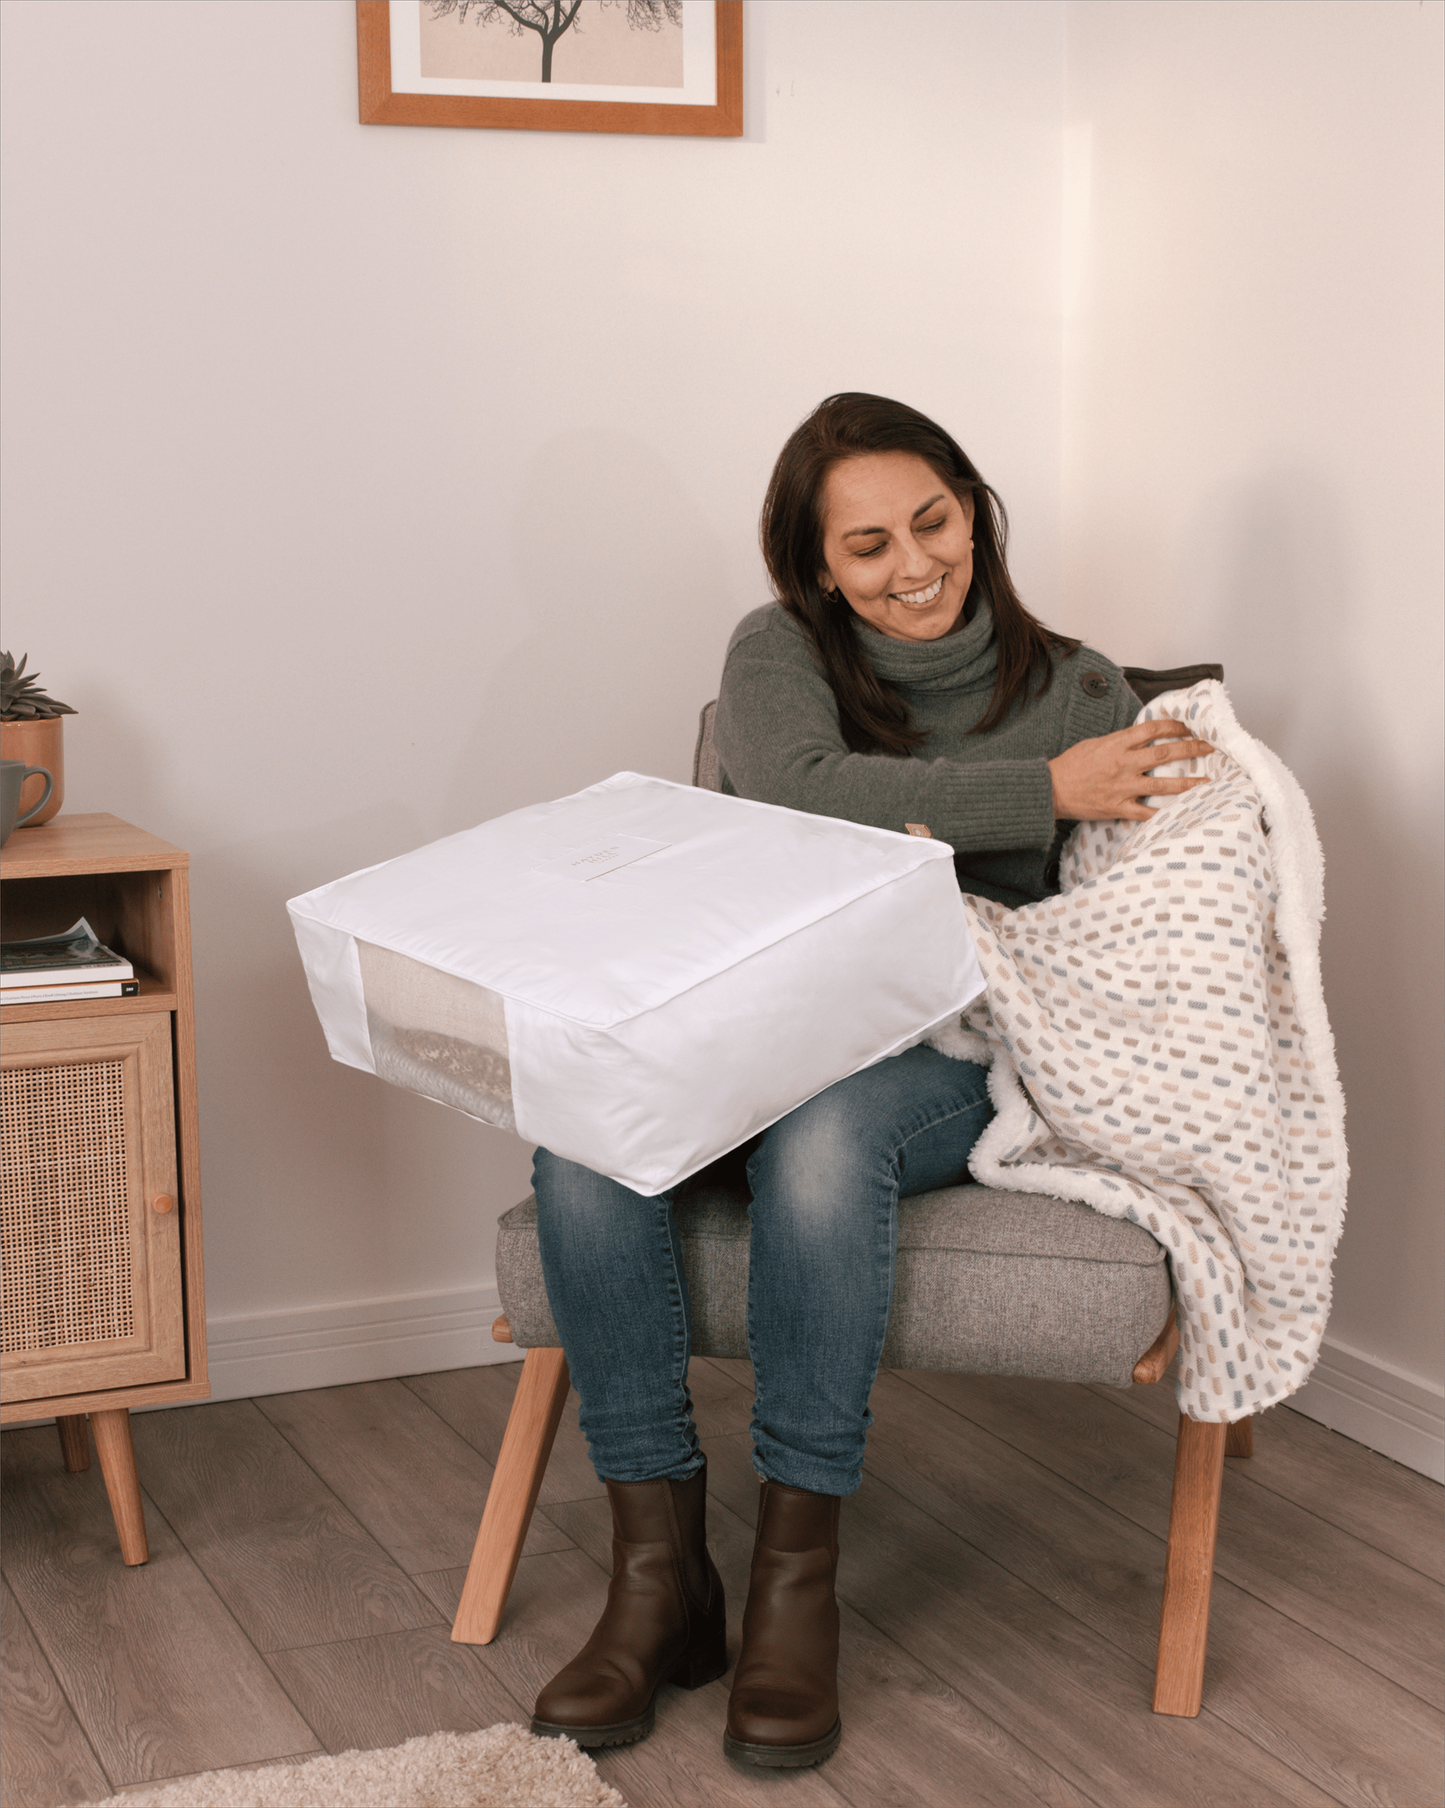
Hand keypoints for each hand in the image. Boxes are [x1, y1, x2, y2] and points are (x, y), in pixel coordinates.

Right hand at [1048, 718, 1214, 820]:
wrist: (1050, 789)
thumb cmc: (1069, 765)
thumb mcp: (1095, 743)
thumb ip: (1120, 742)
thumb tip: (1141, 739)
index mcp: (1117, 744)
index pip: (1153, 729)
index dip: (1175, 726)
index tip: (1190, 727)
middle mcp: (1124, 763)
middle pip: (1166, 753)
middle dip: (1192, 749)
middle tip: (1211, 748)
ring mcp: (1123, 787)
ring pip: (1164, 783)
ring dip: (1188, 782)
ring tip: (1207, 782)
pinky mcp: (1118, 807)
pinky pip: (1147, 812)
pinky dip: (1164, 814)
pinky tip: (1181, 814)